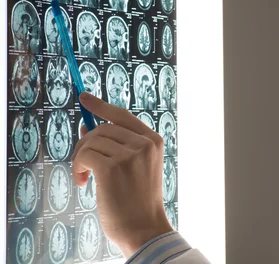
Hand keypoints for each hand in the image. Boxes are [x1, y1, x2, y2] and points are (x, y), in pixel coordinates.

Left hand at [72, 92, 173, 257]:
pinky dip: (77, 168)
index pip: (122, 115)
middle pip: (102, 128)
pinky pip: (84, 155)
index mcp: (153, 141)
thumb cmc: (137, 201)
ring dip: (80, 159)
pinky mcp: (112, 166)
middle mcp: (144, 143)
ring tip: (85, 178)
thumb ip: (114, 146)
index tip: (84, 98)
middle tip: (82, 166)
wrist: (143, 228)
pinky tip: (84, 183)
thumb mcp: (132, 168)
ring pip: (91, 141)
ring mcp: (130, 154)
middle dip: (85, 144)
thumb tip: (86, 126)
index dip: (101, 105)